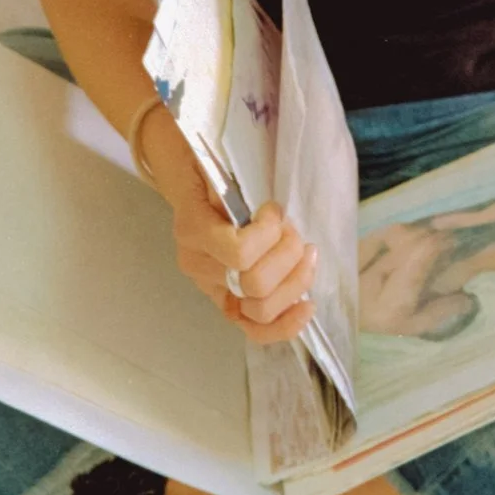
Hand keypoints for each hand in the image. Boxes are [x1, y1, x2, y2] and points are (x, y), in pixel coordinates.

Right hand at [140, 108, 317, 344]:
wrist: (188, 173)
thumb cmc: (208, 167)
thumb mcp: (220, 168)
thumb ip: (241, 192)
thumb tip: (273, 216)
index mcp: (193, 230)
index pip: (239, 253)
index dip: (270, 234)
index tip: (274, 209)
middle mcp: (198, 265)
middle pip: (255, 286)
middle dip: (288, 258)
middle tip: (293, 233)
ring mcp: (211, 286)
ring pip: (261, 310)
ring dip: (295, 282)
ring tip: (305, 256)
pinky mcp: (227, 300)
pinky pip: (254, 327)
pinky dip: (284, 324)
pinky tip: (306, 308)